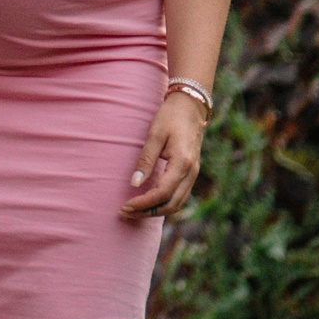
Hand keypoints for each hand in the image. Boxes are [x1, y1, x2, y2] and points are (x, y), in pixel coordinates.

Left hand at [121, 91, 207, 219]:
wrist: (190, 106)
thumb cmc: (170, 116)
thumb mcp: (154, 135)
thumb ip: (145, 160)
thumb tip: (134, 184)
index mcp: (182, 163)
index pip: (162, 193)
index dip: (143, 203)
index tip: (125, 206)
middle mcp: (191, 172)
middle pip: (171, 204)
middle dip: (147, 212)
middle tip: (125, 212)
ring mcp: (193, 173)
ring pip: (177, 203)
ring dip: (156, 210)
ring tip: (134, 210)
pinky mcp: (190, 172)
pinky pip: (179, 195)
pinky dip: (164, 203)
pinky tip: (148, 201)